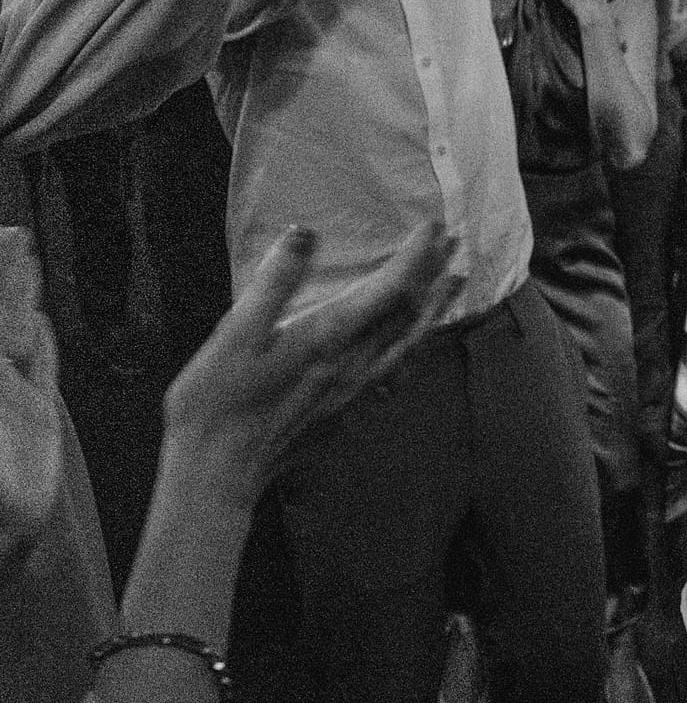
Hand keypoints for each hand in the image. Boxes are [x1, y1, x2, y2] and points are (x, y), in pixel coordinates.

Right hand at [162, 223, 455, 501]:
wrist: (217, 475)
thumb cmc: (215, 405)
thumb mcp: (233, 335)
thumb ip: (274, 283)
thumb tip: (305, 233)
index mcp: (329, 339)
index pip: (391, 289)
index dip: (416, 256)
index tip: (434, 226)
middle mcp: (354, 364)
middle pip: (410, 313)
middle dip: (433, 273)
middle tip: (454, 242)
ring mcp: (355, 391)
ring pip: (411, 343)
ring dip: (434, 308)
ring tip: (455, 284)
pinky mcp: (347, 410)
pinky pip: (397, 369)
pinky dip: (416, 344)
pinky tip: (416, 343)